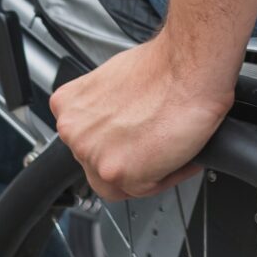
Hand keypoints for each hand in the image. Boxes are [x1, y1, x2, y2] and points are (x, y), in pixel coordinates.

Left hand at [48, 33, 233, 201]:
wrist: (188, 68)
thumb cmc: (163, 68)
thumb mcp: (114, 80)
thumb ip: (104, 109)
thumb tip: (117, 123)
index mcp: (67, 107)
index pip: (87, 141)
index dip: (117, 144)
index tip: (133, 141)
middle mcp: (73, 132)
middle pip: (101, 165)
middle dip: (131, 159)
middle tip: (156, 144)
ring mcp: (93, 154)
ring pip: (121, 183)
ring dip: (149, 171)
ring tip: (170, 148)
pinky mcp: (118, 172)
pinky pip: (146, 188)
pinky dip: (169, 176)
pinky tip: (179, 155)